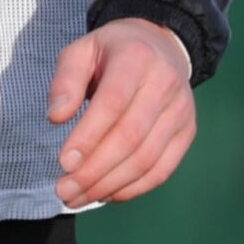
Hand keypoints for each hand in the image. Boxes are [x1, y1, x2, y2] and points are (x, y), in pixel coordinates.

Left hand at [48, 18, 194, 206]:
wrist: (160, 46)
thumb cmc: (110, 53)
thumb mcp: (80, 51)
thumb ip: (66, 81)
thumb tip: (55, 117)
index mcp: (136, 59)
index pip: (113, 103)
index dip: (88, 136)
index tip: (63, 162)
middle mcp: (166, 85)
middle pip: (131, 137)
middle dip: (94, 170)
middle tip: (63, 190)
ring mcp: (181, 111)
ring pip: (147, 159)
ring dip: (110, 185)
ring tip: (77, 197)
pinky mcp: (187, 132)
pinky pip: (163, 169)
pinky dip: (134, 188)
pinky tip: (106, 194)